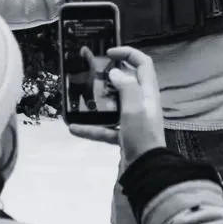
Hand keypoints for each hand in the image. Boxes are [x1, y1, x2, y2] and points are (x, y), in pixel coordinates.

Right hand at [69, 46, 165, 165]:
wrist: (145, 170)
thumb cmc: (141, 135)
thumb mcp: (134, 107)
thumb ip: (126, 86)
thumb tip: (116, 71)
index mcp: (147, 93)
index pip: (143, 63)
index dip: (128, 53)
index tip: (108, 53)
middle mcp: (141, 103)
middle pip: (126, 82)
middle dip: (108, 77)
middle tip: (90, 74)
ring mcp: (133, 120)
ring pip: (113, 105)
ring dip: (96, 103)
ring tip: (79, 100)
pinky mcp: (124, 135)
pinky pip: (106, 128)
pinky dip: (92, 128)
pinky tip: (75, 128)